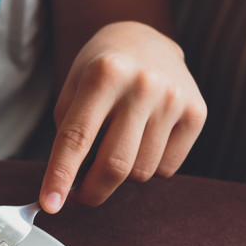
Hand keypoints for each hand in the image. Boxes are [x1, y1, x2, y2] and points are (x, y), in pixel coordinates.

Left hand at [40, 21, 205, 211]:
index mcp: (105, 74)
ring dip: (121, 175)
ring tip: (115, 147)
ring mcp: (174, 99)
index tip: (49, 204)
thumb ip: (68, 136)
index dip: (61, 176)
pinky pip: (166, 169)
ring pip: (141, 172)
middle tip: (79, 196)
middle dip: (91, 192)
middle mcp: (143, 85)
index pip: (77, 138)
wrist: (143, 41)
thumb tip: (69, 189)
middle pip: (114, 165)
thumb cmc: (100, 72)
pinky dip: (148, 167)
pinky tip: (142, 141)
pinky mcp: (197, 114)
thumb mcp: (72, 90)